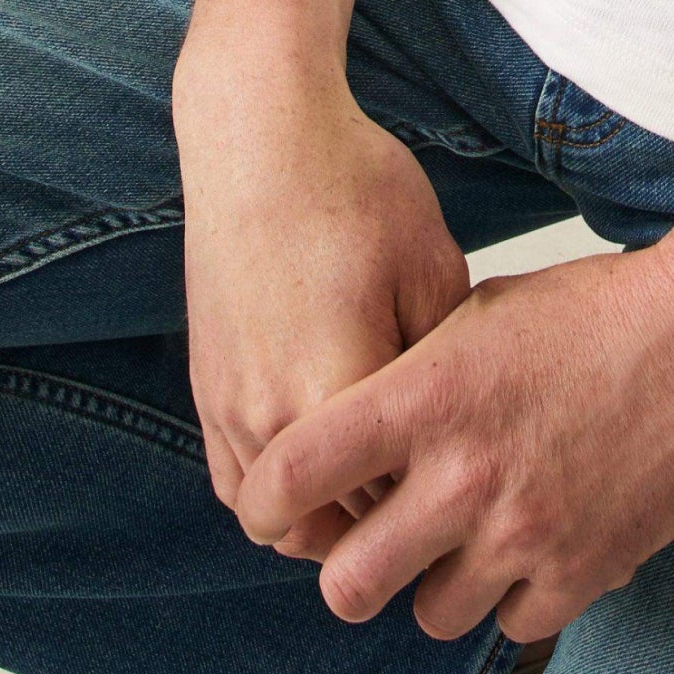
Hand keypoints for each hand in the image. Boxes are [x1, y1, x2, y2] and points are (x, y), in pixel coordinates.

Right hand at [173, 39, 470, 562]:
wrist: (260, 137)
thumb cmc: (354, 188)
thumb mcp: (436, 269)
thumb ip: (447, 369)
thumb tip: (465, 429)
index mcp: (342, 391)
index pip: (398, 508)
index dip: (438, 511)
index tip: (470, 496)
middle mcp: (273, 416)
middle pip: (337, 536)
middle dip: (383, 533)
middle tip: (429, 506)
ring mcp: (229, 409)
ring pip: (278, 526)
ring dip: (326, 523)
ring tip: (377, 490)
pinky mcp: (203, 393)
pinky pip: (236, 486)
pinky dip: (277, 497)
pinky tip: (322, 462)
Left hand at [230, 237, 673, 645]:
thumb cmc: (595, 312)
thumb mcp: (477, 316)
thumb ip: (410, 380)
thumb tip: (356, 431)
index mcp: (423, 397)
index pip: (293, 472)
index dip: (266, 501)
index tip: (274, 507)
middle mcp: (461, 474)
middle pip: (347, 584)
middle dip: (352, 573)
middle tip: (371, 553)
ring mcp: (522, 532)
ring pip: (429, 617)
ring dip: (440, 588)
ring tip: (468, 542)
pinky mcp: (580, 571)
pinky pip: (512, 626)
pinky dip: (515, 599)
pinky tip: (533, 549)